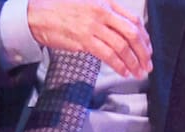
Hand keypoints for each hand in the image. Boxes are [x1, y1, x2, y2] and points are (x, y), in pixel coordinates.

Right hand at [27, 0, 152, 77]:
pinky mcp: (84, 40)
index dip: (145, 38)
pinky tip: (124, 72)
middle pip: (132, 34)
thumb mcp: (88, 4)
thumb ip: (107, 15)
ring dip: (133, 62)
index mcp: (105, 3)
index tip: (148, 49)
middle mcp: (101, 12)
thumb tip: (125, 32)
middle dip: (143, 52)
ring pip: (122, 47)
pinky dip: (119, 65)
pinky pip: (108, 55)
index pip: (134, 20)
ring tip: (137, 72)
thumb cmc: (60, 10)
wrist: (37, 15)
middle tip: (147, 64)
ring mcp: (93, 26)